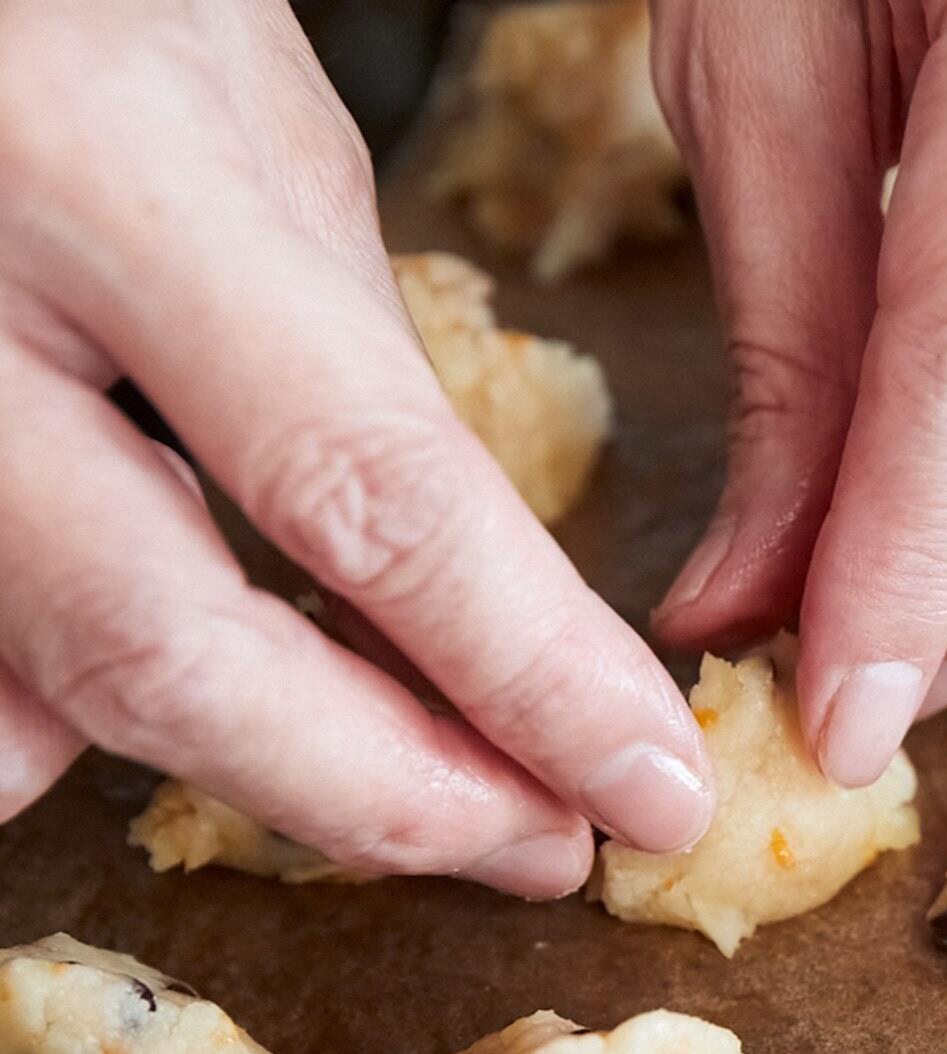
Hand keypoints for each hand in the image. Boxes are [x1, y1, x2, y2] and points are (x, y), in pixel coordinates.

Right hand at [0, 0, 714, 892]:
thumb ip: (354, 392)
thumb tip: (431, 641)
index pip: (364, 492)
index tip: (651, 784)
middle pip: (169, 655)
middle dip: (387, 797)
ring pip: (49, 689)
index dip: (530, 677)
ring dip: (251, 784)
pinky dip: (56, 726)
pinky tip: (182, 739)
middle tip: (541, 843)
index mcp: (115, 173)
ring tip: (421, 805)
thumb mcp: (271, 152)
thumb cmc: (105, 20)